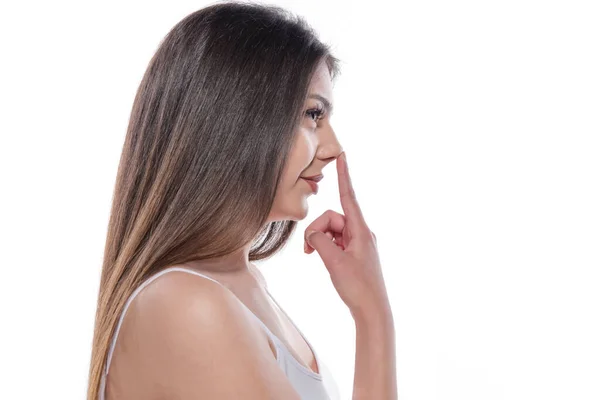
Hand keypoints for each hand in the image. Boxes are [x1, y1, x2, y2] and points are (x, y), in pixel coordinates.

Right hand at [304, 152, 389, 320]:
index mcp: (361, 230)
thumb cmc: (358, 288)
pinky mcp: (353, 253)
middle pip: (331, 218)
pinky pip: (334, 242)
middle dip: (316, 230)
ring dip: (318, 241)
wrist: (372, 312)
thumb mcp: (333, 262)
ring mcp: (358, 243)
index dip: (344, 175)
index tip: (342, 155)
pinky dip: (324, 248)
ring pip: (330, 231)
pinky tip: (322, 260)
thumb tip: (314, 234)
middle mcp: (361, 233)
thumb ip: (319, 240)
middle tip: (309, 251)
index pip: (349, 196)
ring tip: (314, 258)